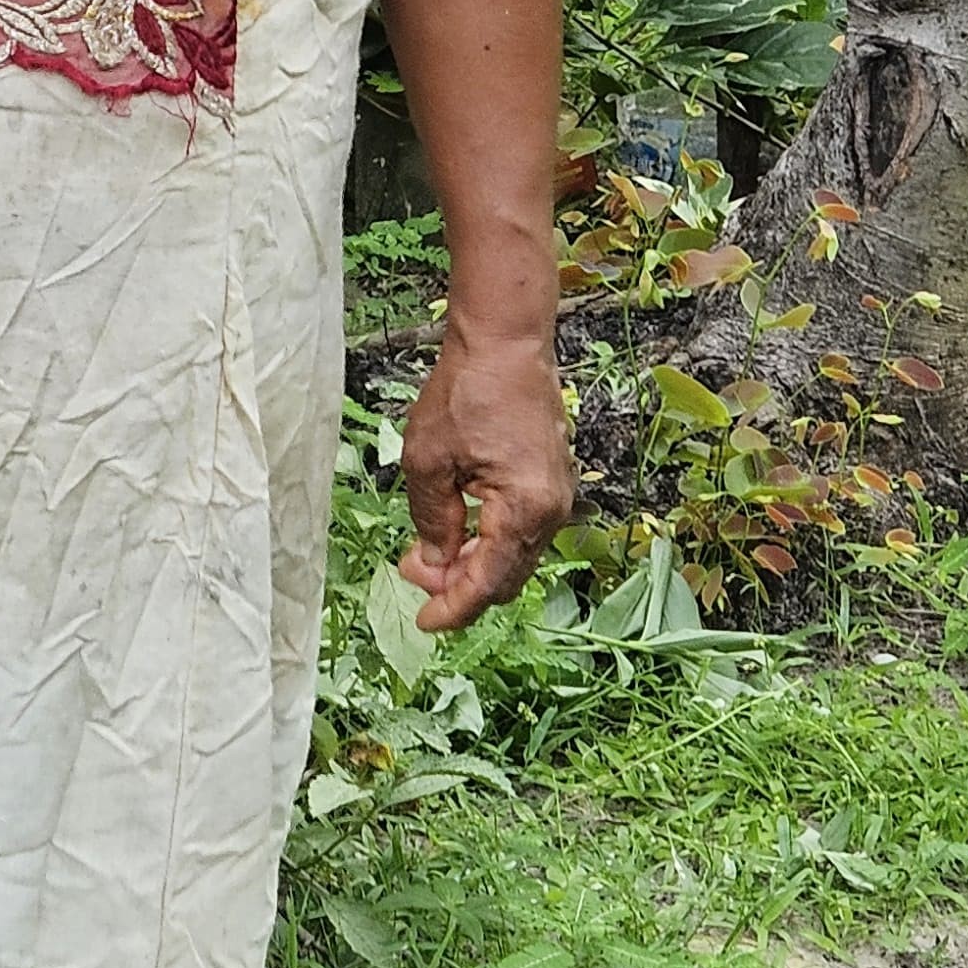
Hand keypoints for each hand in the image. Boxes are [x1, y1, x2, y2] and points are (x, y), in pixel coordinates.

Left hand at [396, 312, 573, 632]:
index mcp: (524, 509)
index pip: (488, 581)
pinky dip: (488, 541)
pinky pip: (520, 530)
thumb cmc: (465, 393)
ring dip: (472, 564)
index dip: (455, 607)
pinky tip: (456, 532)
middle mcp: (551, 510)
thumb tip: (434, 565)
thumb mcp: (428, 462)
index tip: (425, 623)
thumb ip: (433, 521)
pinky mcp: (549, 482)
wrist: (506, 344)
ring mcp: (555, 496)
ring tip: (425, 556)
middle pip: (506, 575)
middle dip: (459, 587)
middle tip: (412, 578)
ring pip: (513, 555)